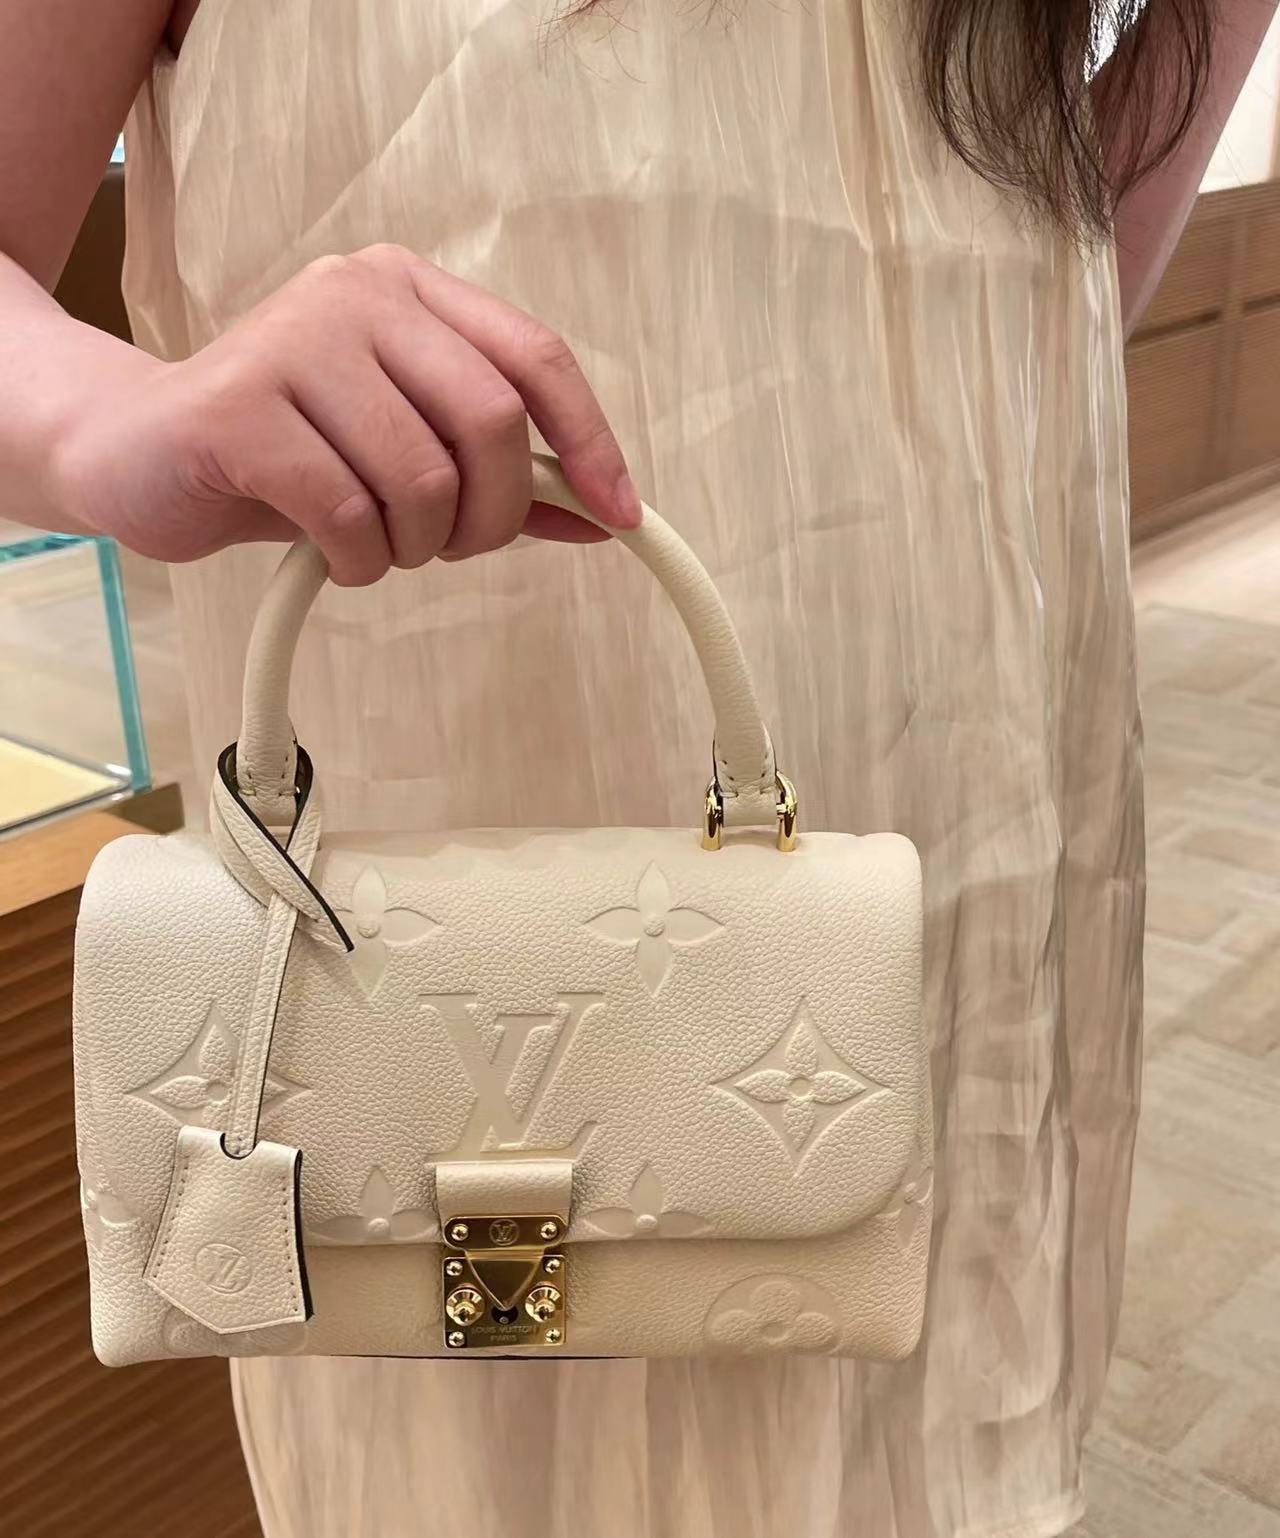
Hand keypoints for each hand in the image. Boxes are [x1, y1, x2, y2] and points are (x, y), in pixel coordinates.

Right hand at [50, 244, 639, 584]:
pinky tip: (335, 556)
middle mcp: (357, 294)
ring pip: (422, 477)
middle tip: (456, 547)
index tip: (621, 516)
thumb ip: (503, 480)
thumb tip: (607, 518)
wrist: (139, 451)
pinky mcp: (240, 406)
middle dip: (494, 515)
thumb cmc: (289, 456)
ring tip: (377, 548)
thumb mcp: (407, 460)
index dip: (591, 442)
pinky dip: (359, 561)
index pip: (537, 357)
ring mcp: (294, 340)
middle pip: (492, 420)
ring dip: (417, 547)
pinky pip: (348, 513)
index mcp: (410, 291)